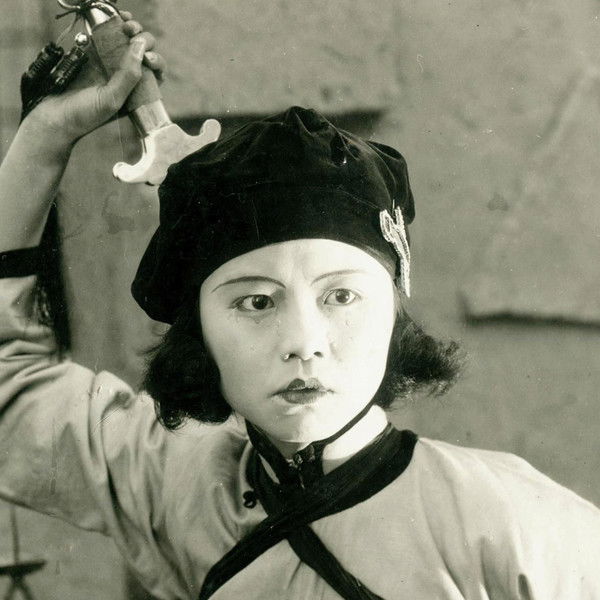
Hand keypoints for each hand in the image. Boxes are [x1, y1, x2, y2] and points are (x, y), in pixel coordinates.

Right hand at [23, 12, 165, 146]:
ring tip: (127, 25)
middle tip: (133, 34)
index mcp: (137, 91)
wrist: (55, 115)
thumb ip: (129, 75)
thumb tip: (140, 46)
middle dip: (144, 40)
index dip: (156, 60)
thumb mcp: (113, 99)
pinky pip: (107, 33)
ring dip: (132, 28)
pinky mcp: (92, 52)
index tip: (147, 58)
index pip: (156, 71)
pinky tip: (116, 18)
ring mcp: (109, 62)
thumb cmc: (86, 115)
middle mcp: (126, 76)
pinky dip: (113, 23)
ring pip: (128, 40)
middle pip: (144, 51)